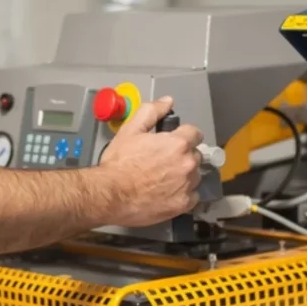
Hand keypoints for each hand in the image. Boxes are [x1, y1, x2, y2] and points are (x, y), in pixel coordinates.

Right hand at [98, 96, 203, 226]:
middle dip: (183, 156)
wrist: (111, 194)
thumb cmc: (119, 162)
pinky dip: (184, 194)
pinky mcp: (183, 204)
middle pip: (195, 155)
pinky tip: (169, 193)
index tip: (174, 142)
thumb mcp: (130, 130)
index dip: (184, 136)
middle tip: (164, 161)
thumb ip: (151, 112)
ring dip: (185, 175)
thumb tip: (168, 101)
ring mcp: (187, 185)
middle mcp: (187, 164)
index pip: (195, 133)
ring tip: (165, 179)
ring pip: (195, 176)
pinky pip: (193, 196)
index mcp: (178, 144)